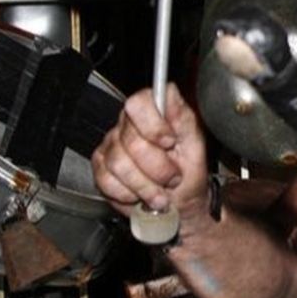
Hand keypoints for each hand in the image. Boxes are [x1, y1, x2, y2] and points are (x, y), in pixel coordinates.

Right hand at [92, 83, 208, 222]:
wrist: (179, 205)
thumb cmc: (189, 174)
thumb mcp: (195, 146)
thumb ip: (182, 118)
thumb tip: (170, 92)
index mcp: (154, 111)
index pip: (140, 102)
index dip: (153, 125)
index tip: (170, 142)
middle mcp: (129, 124)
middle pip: (131, 141)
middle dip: (157, 168)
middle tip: (172, 178)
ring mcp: (112, 144)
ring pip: (119, 164)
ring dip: (144, 186)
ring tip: (159, 193)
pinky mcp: (101, 167)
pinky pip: (106, 180)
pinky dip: (128, 194)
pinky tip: (140, 193)